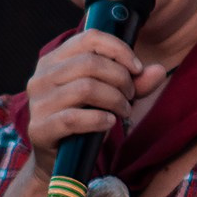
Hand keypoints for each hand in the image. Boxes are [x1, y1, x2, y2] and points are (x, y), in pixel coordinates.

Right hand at [21, 29, 166, 173]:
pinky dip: (98, 119)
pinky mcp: (39, 128)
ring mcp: (37, 103)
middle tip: (130, 95)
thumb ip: (136, 82)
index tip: (137, 68)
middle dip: (121, 78)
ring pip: (85, 88)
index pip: (89, 38)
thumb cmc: (87, 118)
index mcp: (55, 60)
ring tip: (123, 110)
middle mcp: (41, 77)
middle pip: (90, 63)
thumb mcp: (113, 95)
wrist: (61, 158)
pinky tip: (110, 122)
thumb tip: (158, 70)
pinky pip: (73, 118)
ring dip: (114, 99)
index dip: (119, 49)